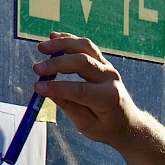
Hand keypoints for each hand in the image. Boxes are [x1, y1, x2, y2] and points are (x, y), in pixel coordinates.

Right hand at [31, 32, 141, 149]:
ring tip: (42, 48)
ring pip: (85, 47)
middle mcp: (110, 79)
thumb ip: (68, 106)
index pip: (79, 89)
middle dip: (57, 64)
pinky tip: (53, 36)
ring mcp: (108, 68)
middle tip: (37, 68)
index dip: (57, 87)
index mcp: (107, 98)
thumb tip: (47, 90)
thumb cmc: (106, 127)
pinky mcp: (103, 62)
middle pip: (82, 62)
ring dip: (62, 44)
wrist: (128, 123)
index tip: (37, 87)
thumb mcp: (86, 125)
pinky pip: (86, 46)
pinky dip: (70, 40)